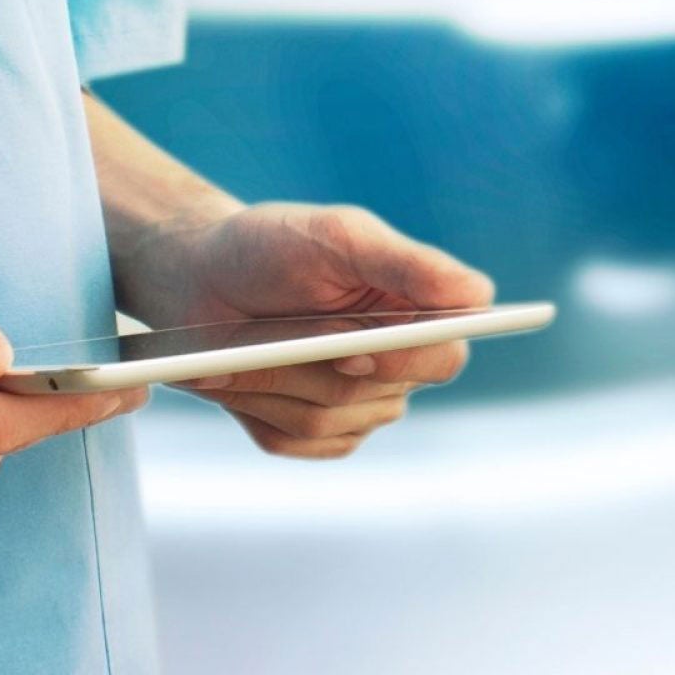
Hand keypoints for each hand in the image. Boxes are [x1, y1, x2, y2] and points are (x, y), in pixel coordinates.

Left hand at [138, 203, 492, 459]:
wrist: (197, 277)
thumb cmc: (271, 246)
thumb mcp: (339, 235)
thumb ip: (411, 262)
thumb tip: (477, 296)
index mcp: (417, 310)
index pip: (448, 352)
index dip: (409, 359)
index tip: (358, 350)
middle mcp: (398, 363)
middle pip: (382, 394)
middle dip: (317, 364)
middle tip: (276, 333)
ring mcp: (357, 403)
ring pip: (327, 417)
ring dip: (271, 377)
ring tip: (240, 342)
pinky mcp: (313, 433)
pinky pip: (292, 439)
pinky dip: (251, 402)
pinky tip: (234, 371)